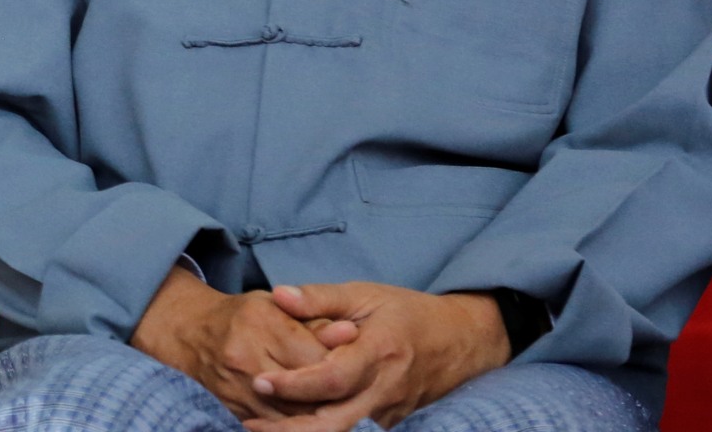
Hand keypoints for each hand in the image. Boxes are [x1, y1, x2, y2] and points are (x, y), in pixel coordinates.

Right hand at [130, 266, 355, 419]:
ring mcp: (236, 388)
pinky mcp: (233, 410)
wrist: (192, 334)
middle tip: (358, 397)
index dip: (343, 364)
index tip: (361, 367)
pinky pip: (273, 427)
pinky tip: (314, 421)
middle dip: (335, 396)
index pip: (315, 354)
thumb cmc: (244, 316)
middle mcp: (245, 356)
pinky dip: (297, 426)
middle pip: (305, 389)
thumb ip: (316, 317)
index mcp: (261, 322)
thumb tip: (352, 333)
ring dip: (319, 417)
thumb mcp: (278, 305)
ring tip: (342, 412)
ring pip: (292, 415)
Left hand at [247, 283, 509, 430]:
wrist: (461, 341)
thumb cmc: (408, 312)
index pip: (332, 379)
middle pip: (335, 423)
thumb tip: (279, 295)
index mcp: (379, 352)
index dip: (294, 385)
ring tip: (260, 428)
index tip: (260, 381)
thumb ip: (321, 297)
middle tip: (249, 425)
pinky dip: (323, 429)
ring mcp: (390, 411)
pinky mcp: (391, 422)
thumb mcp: (366, 294)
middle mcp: (386, 388)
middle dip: (290, 430)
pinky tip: (292, 424)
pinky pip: (354, 430)